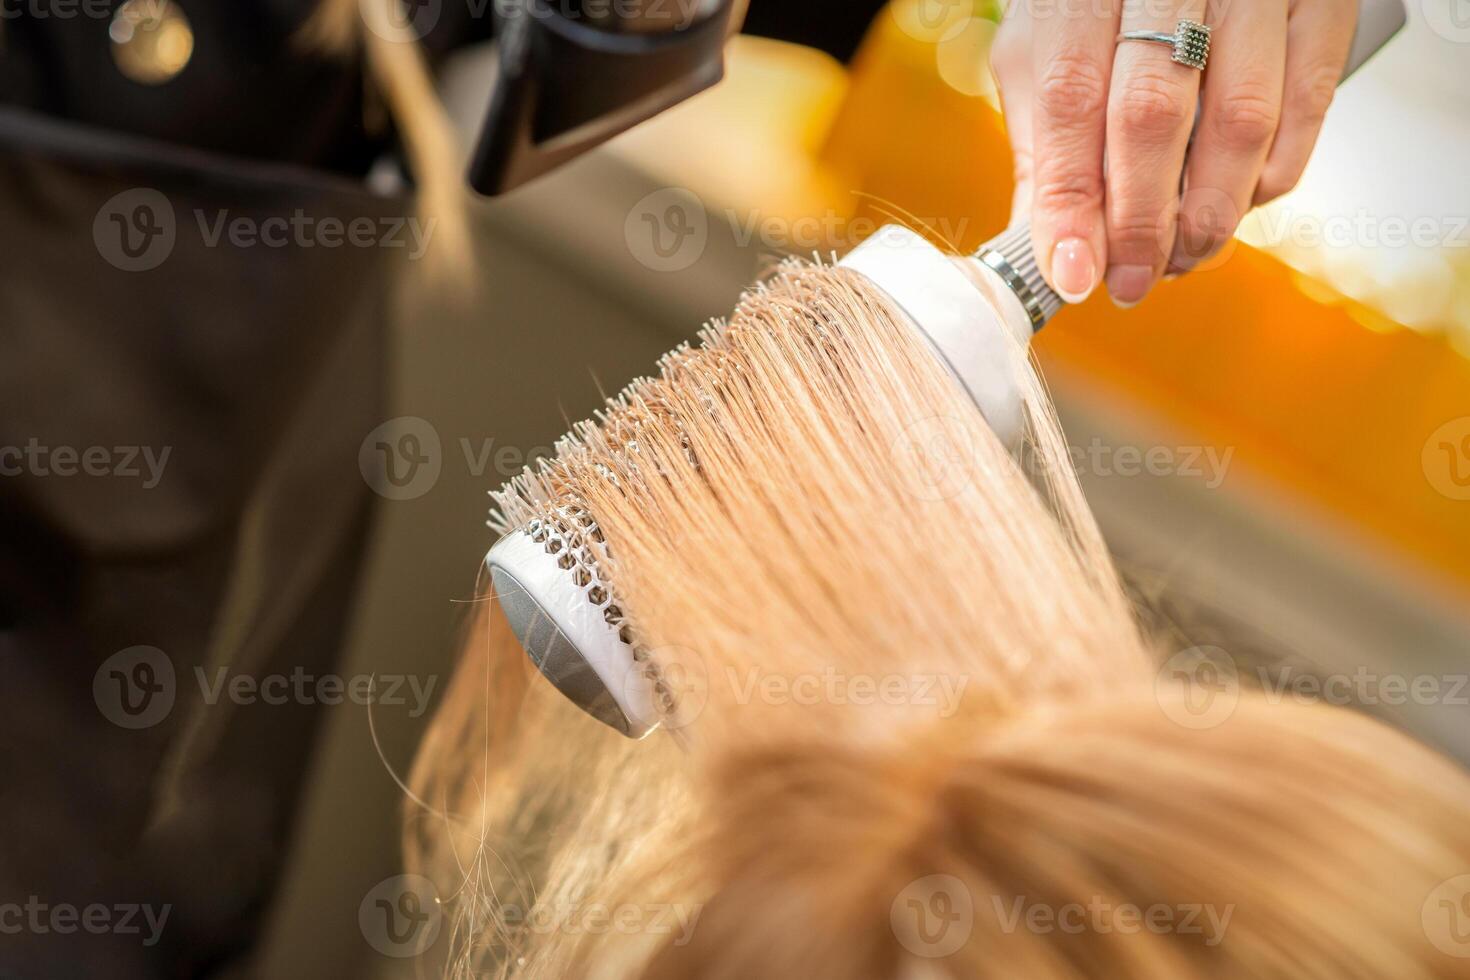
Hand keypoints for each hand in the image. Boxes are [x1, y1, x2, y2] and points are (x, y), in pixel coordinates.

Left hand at [991, 0, 1358, 306]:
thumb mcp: (1046, 42)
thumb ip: (1042, 138)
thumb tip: (1047, 245)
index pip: (1070, 100)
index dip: (1073, 199)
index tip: (1074, 272)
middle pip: (1153, 114)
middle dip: (1140, 222)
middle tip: (1130, 282)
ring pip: (1241, 120)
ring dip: (1209, 213)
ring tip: (1179, 258)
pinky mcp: (1321, 2)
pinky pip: (1307, 107)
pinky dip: (1271, 177)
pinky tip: (1236, 205)